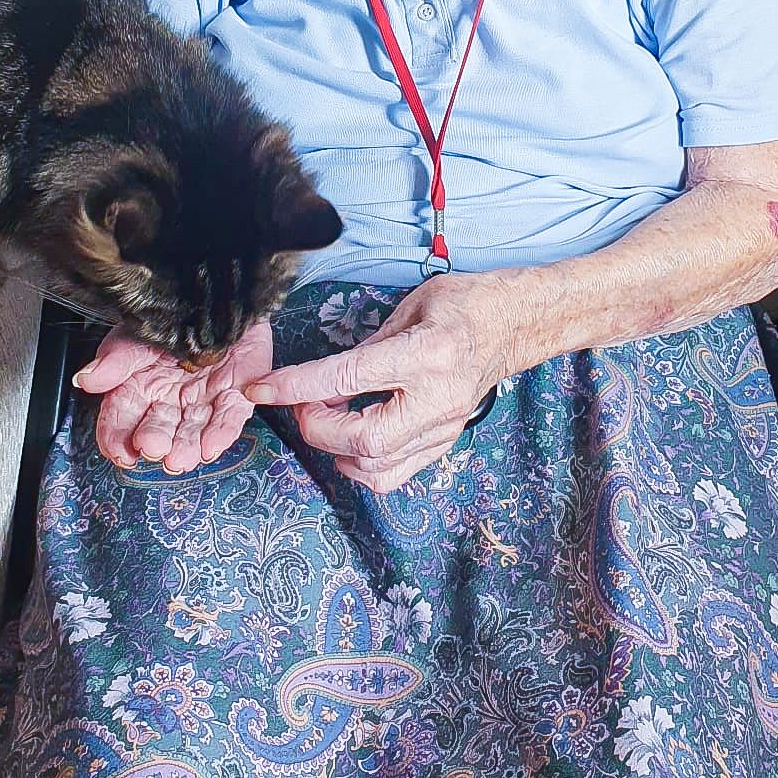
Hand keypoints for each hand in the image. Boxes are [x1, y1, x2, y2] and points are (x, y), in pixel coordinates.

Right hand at [75, 320, 273, 472]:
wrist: (218, 295)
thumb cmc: (174, 316)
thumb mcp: (137, 333)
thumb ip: (116, 358)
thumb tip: (84, 379)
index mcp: (141, 387)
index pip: (122, 419)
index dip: (118, 439)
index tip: (121, 452)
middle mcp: (171, 400)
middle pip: (159, 429)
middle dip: (156, 442)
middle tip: (154, 449)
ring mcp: (204, 399)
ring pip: (194, 430)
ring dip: (188, 446)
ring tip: (182, 457)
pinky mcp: (236, 395)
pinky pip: (230, 417)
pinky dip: (223, 432)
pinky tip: (213, 445)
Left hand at [245, 274, 511, 493]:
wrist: (515, 324)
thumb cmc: (465, 304)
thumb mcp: (413, 305)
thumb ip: (368, 344)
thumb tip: (327, 377)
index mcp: (426, 354)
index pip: (346, 379)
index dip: (296, 387)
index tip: (262, 388)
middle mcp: (436, 399)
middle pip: (362, 441)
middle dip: (316, 427)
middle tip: (302, 403)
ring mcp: (444, 427)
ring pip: (376, 468)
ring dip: (336, 450)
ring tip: (326, 418)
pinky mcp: (445, 442)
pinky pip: (395, 473)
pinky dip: (362, 464)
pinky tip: (351, 440)